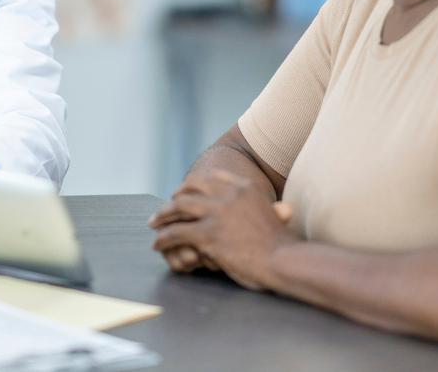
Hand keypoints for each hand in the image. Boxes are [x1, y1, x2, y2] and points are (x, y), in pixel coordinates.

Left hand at [149, 170, 299, 290]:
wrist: (284, 260)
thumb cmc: (282, 244)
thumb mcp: (274, 214)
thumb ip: (264, 207)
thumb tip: (278, 208)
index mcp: (243, 187)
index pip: (210, 178)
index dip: (193, 185)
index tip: (184, 193)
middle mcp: (228, 194)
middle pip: (191, 188)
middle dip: (174, 198)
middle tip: (164, 209)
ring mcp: (216, 213)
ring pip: (179, 208)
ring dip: (162, 216)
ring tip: (154, 224)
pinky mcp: (208, 234)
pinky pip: (177, 232)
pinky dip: (164, 238)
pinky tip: (157, 244)